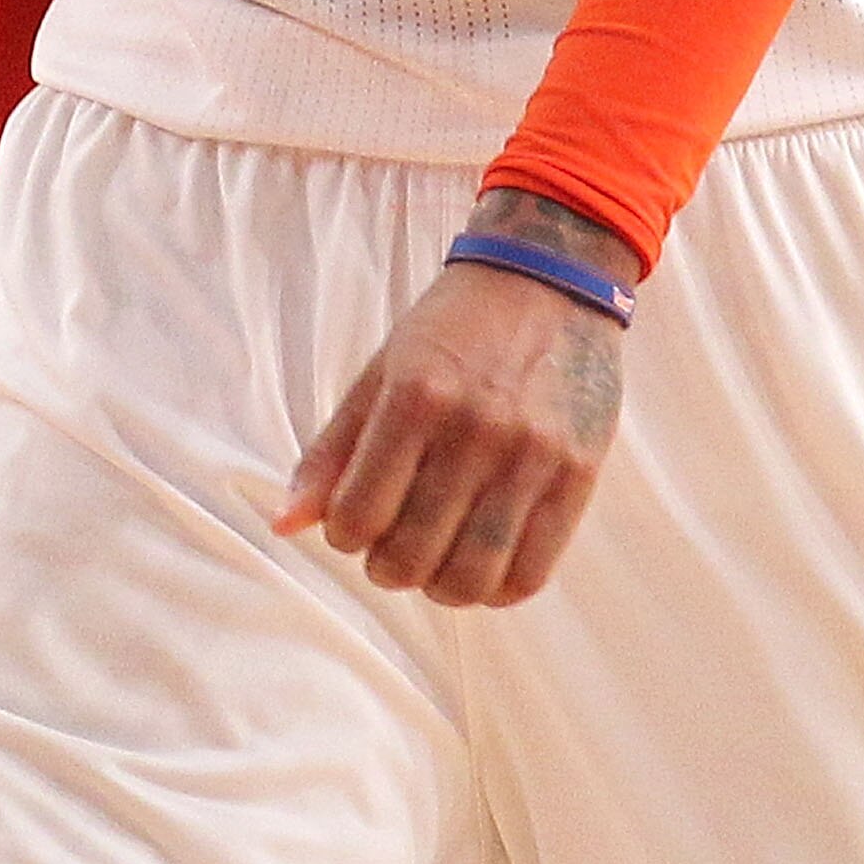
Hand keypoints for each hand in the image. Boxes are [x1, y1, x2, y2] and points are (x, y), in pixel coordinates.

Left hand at [276, 195, 631, 607]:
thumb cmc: (456, 325)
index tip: (358, 519)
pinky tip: (484, 560)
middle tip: (395, 543)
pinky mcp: (578, 474)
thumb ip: (332, 450)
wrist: (551, 274)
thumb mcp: (383, 369)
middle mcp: (475, 429)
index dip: (345, 534)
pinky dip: (496, 589)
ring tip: (439, 556)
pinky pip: (531, 574)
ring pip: (469, 579)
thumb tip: (285, 527)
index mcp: (416, 396)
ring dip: (440, 585)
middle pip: (410, 559)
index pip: (356, 519)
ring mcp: (531, 455)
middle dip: (388, 566)